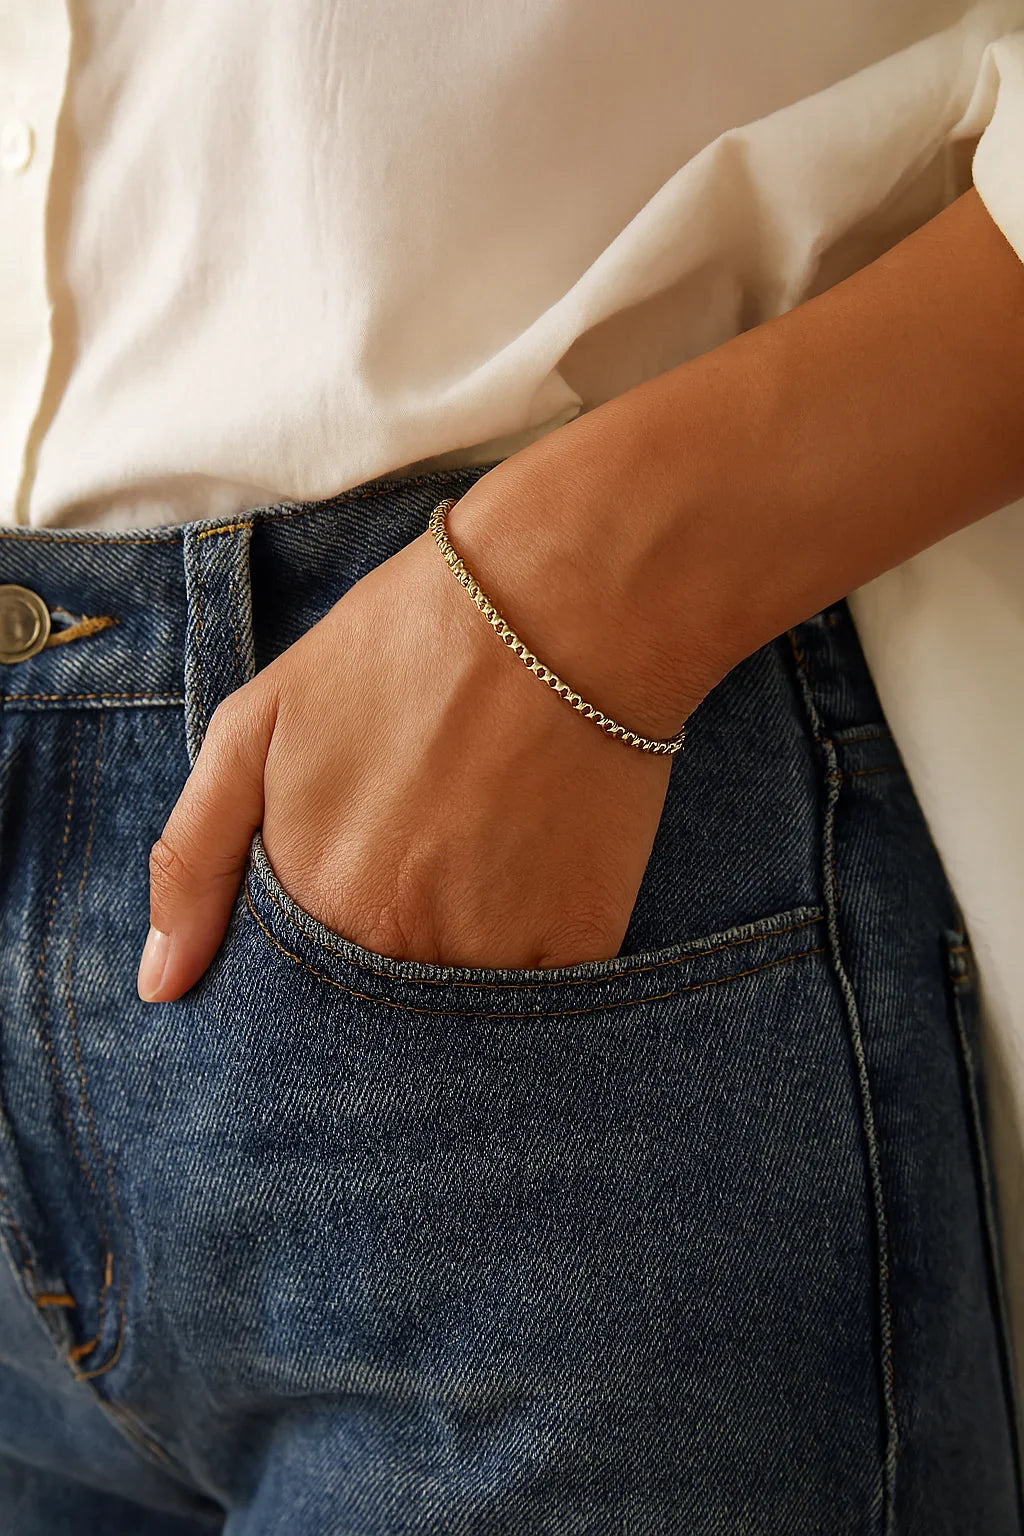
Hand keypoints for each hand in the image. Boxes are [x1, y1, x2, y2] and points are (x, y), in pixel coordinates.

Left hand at [136, 470, 697, 1001]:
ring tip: (467, 871)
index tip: (335, 906)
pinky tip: (528, 882)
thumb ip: (194, 861)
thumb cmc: (399, 648)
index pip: (286, 1002)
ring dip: (449, 968)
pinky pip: (538, 1000)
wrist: (559, 602)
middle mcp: (400, 950)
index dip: (301, 973)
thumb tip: (158, 986)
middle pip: (373, 1022)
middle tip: (408, 877)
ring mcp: (496, 956)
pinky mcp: (580, 945)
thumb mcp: (255, 727)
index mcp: (315, 905)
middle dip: (378, 967)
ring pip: (453, 1018)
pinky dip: (527, 963)